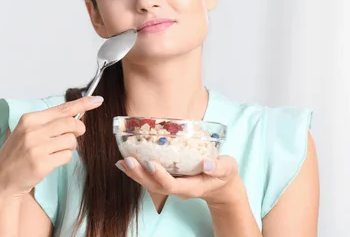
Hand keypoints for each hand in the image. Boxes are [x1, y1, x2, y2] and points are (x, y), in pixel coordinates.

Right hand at [0, 96, 103, 197]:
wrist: (2, 180)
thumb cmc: (17, 155)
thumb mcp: (28, 132)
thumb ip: (50, 123)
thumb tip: (77, 115)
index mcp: (29, 119)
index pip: (62, 108)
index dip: (82, 104)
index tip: (97, 100)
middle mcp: (33, 131)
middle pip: (71, 123)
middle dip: (78, 129)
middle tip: (75, 135)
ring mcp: (37, 147)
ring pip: (71, 141)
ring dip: (70, 147)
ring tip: (56, 151)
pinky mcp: (42, 163)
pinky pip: (67, 157)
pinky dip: (64, 159)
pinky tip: (52, 161)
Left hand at [116, 155, 243, 205]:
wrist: (222, 187)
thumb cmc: (224, 175)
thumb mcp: (228, 168)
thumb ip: (219, 167)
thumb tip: (207, 163)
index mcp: (192, 187)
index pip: (172, 185)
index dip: (160, 176)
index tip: (151, 163)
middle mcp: (178, 189)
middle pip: (155, 186)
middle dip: (140, 174)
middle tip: (128, 160)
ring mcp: (172, 186)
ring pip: (150, 183)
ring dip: (135, 173)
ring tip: (121, 161)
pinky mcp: (168, 180)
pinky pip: (150, 178)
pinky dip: (137, 171)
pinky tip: (125, 162)